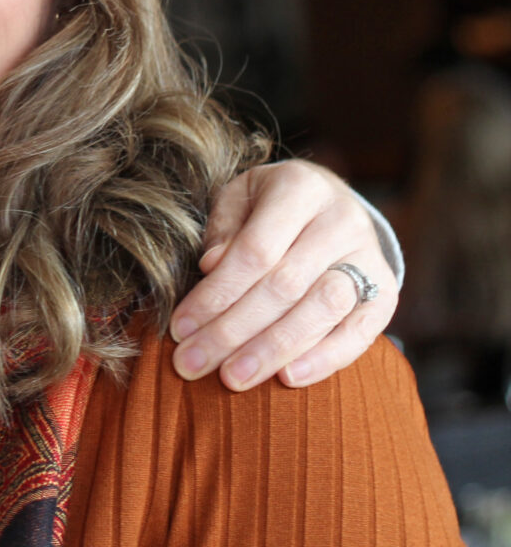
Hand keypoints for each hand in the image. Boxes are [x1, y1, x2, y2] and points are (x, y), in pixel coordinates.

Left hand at [168, 159, 396, 390]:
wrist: (331, 203)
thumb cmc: (268, 206)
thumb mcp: (239, 199)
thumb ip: (224, 230)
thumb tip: (211, 266)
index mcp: (300, 188)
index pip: (255, 251)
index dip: (216, 294)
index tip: (180, 329)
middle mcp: (342, 221)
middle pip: (284, 286)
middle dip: (232, 331)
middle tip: (193, 364)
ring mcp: (370, 257)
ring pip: (321, 310)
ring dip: (272, 350)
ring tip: (233, 378)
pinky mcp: (385, 294)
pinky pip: (359, 333)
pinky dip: (325, 359)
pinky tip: (287, 378)